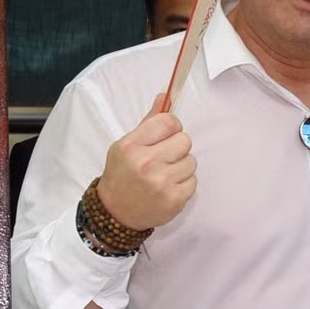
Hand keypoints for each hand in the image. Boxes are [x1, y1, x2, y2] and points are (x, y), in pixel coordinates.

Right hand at [96, 94, 196, 230]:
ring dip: (182, 166)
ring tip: (165, 173)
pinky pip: (194, 181)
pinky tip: (168, 186)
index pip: (168, 122)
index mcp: (132, 146)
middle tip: (164, 156)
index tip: (167, 134)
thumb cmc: (122, 174)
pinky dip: (184, 183)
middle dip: (177, 147)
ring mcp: (161, 182)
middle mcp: (147, 163)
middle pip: (185, 140)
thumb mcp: (126, 145)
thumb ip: (148, 122)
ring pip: (192, 161)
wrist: (116, 212)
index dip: (172, 126)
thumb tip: (165, 96)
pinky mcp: (174, 199)